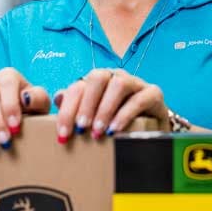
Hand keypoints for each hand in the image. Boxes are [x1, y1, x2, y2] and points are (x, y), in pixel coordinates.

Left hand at [54, 68, 169, 143]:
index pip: (78, 86)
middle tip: (81, 129)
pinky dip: (124, 115)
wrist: (152, 130)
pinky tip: (115, 130)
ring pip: (118, 84)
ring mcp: (136, 83)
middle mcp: (115, 76)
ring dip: (105, 109)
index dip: (68, 109)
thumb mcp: (95, 118)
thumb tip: (57, 98)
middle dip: (86, 104)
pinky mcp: (153, 94)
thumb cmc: (117, 123)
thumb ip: (77, 108)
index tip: (63, 134)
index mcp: (97, 81)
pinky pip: (139, 100)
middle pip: (97, 78)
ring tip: (99, 132)